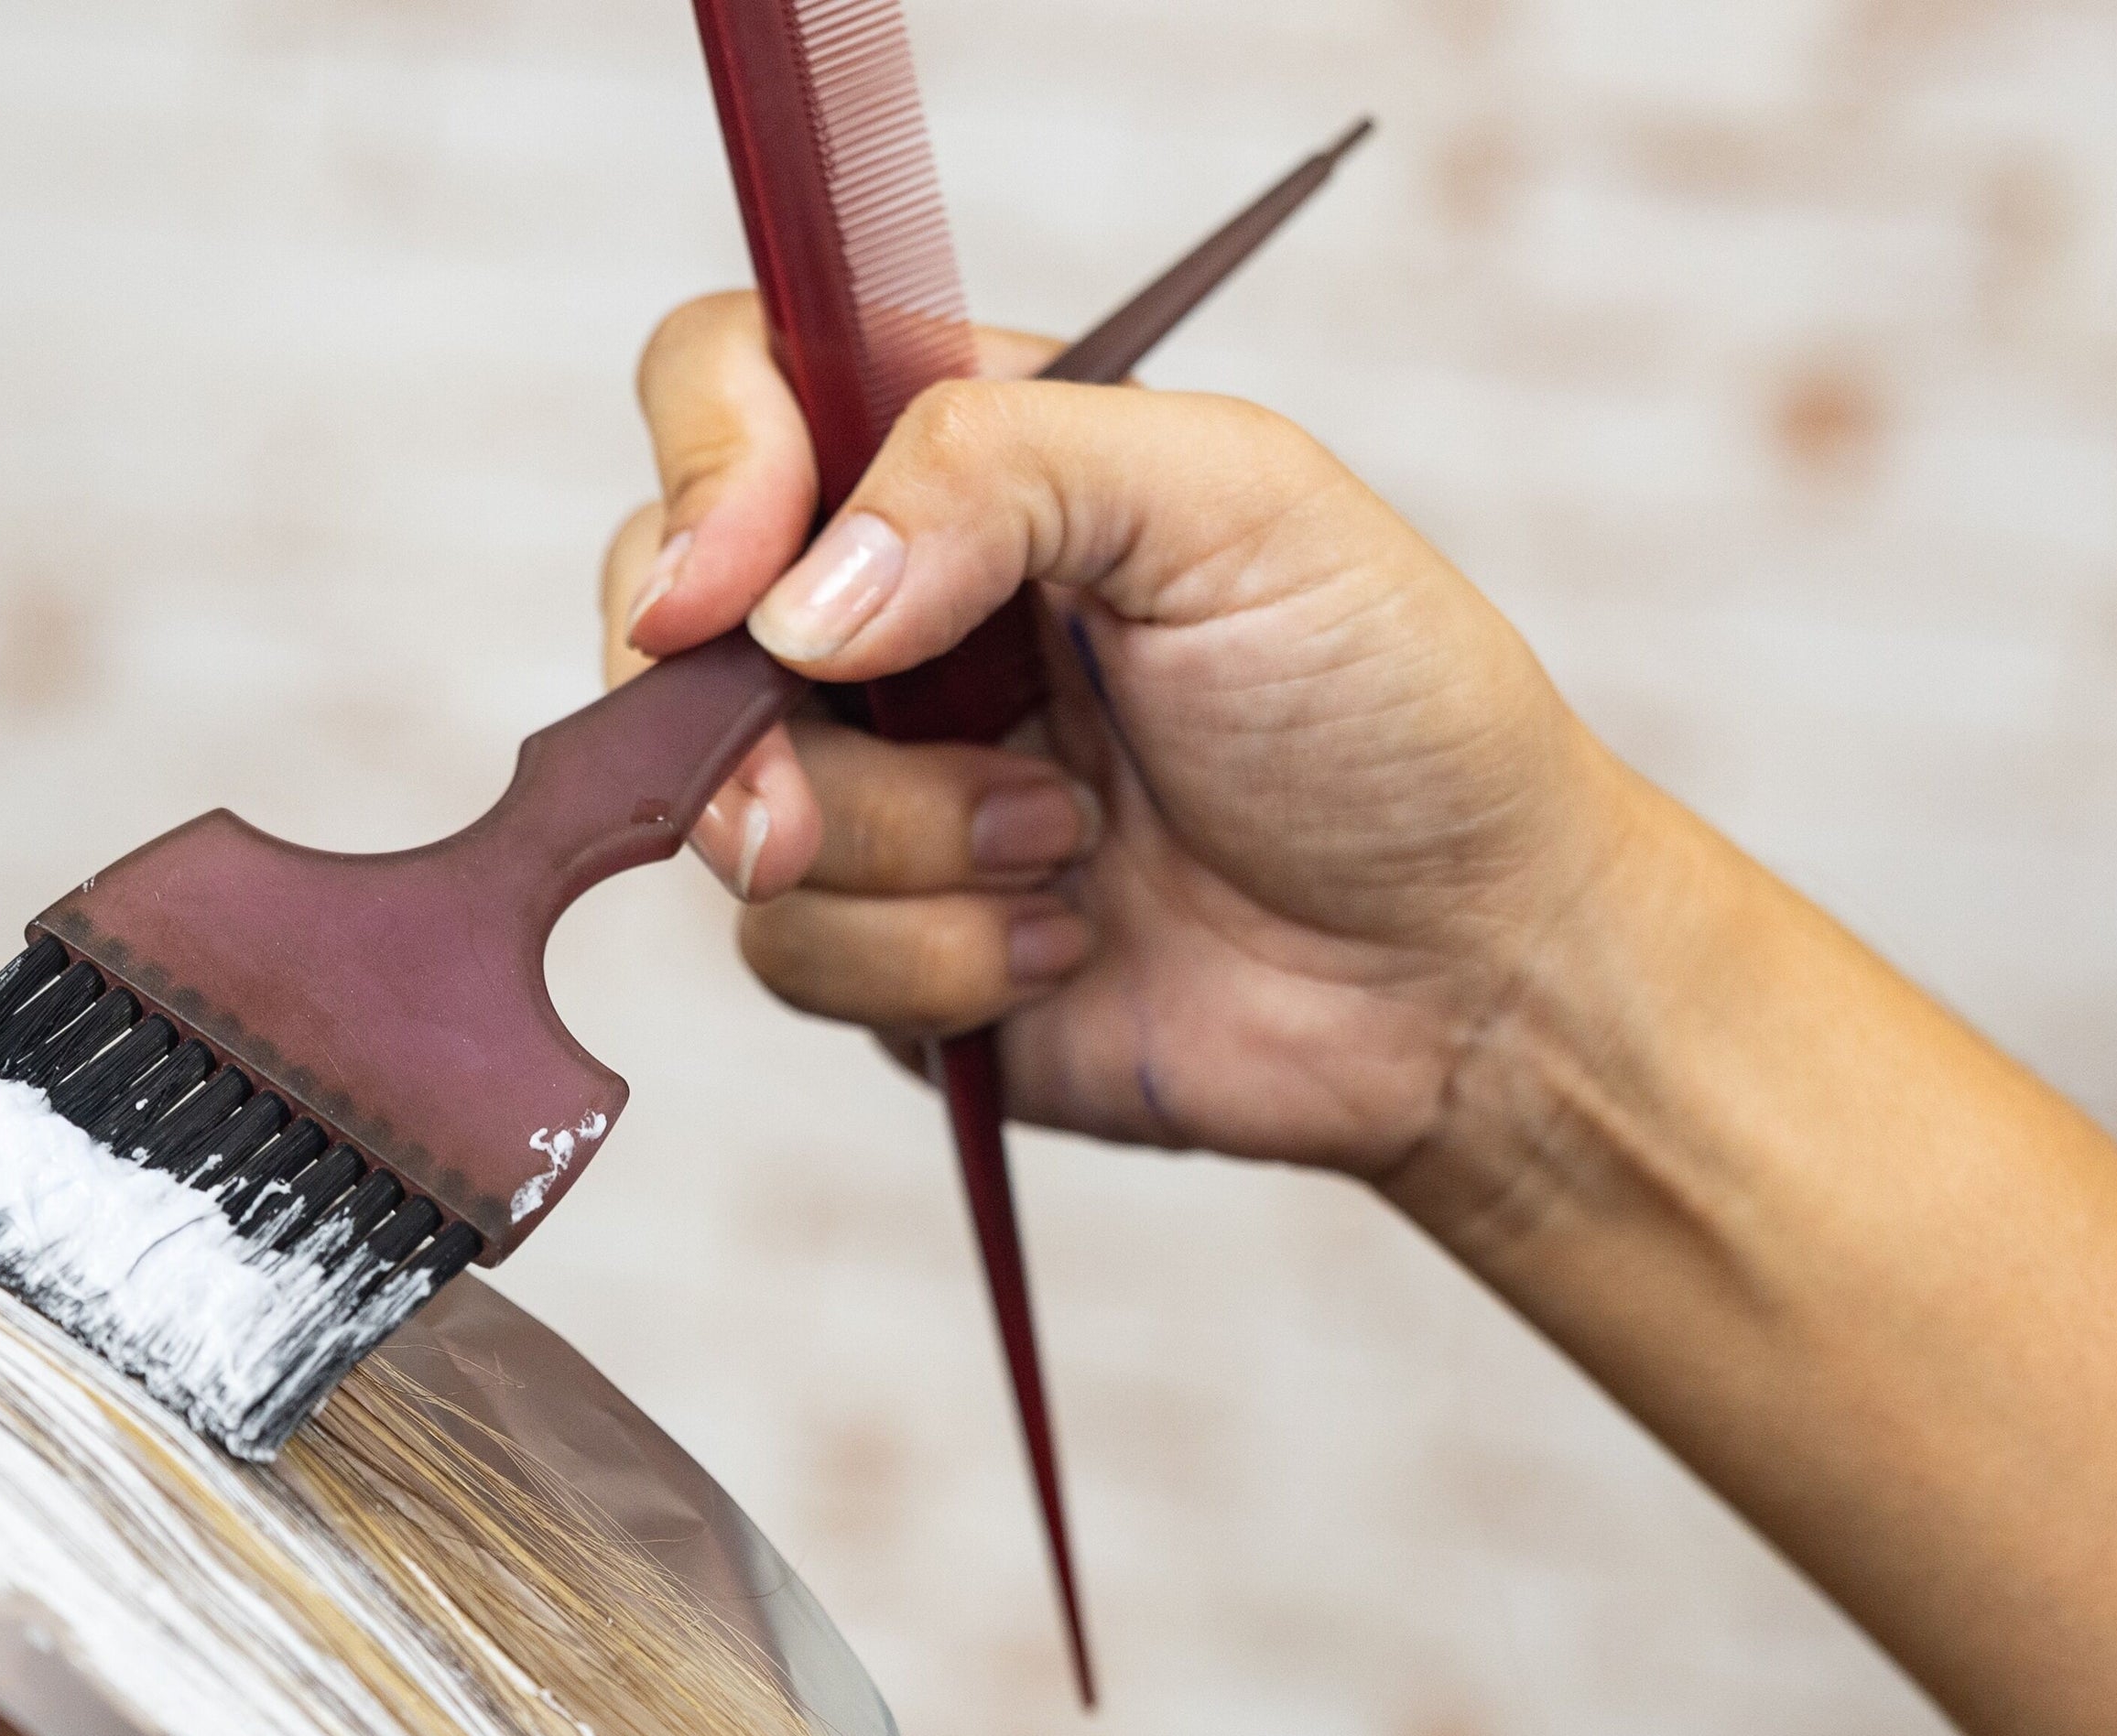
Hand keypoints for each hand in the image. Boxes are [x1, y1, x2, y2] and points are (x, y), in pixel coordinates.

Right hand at [604, 293, 1655, 1185]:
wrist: (1459, 971)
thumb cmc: (1387, 707)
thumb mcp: (1238, 504)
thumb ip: (1003, 469)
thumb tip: (795, 599)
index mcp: (962, 463)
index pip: (734, 383)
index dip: (700, 472)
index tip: (730, 584)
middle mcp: (886, 614)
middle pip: (657, 617)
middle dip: (750, 718)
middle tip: (843, 759)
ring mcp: (869, 784)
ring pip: (726, 812)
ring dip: (905, 845)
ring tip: (1074, 845)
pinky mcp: (877, 946)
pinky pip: (793, 953)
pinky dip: (937, 958)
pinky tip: (1065, 938)